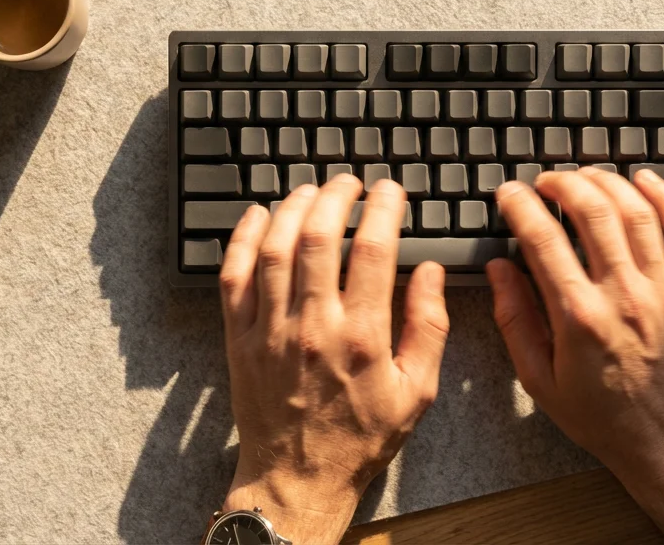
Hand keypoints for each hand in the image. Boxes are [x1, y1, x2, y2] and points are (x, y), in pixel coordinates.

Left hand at [216, 176, 448, 544]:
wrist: (298, 479)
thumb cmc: (359, 438)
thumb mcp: (417, 390)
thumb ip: (428, 327)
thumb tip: (430, 273)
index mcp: (363, 337)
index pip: (376, 250)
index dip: (384, 208)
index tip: (390, 192)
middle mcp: (313, 326)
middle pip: (321, 236)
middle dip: (338, 195)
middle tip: (350, 183)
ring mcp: (270, 330)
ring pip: (276, 247)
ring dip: (294, 208)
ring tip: (311, 191)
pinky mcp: (239, 338)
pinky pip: (233, 275)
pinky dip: (242, 238)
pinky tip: (259, 217)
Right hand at [488, 167, 663, 543]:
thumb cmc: (601, 415)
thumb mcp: (538, 379)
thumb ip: (515, 319)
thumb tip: (498, 270)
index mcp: (579, 318)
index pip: (543, 240)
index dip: (521, 206)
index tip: (509, 194)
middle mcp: (623, 295)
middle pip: (592, 212)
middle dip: (563, 183)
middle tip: (545, 181)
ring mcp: (661, 289)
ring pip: (636, 211)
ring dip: (607, 183)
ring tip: (584, 176)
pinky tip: (644, 180)